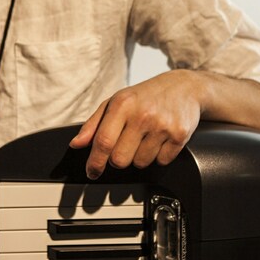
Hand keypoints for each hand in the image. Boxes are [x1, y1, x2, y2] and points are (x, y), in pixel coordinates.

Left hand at [69, 69, 202, 178]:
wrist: (183, 87)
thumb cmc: (144, 96)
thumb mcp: (116, 102)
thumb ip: (93, 124)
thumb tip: (76, 144)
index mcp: (123, 104)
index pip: (103, 141)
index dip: (95, 162)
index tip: (91, 172)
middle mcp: (142, 115)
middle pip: (120, 159)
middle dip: (118, 158)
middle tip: (124, 144)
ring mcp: (162, 126)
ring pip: (140, 163)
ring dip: (139, 157)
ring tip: (144, 137)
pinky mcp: (179, 136)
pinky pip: (161, 162)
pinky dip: (158, 156)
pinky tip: (159, 139)